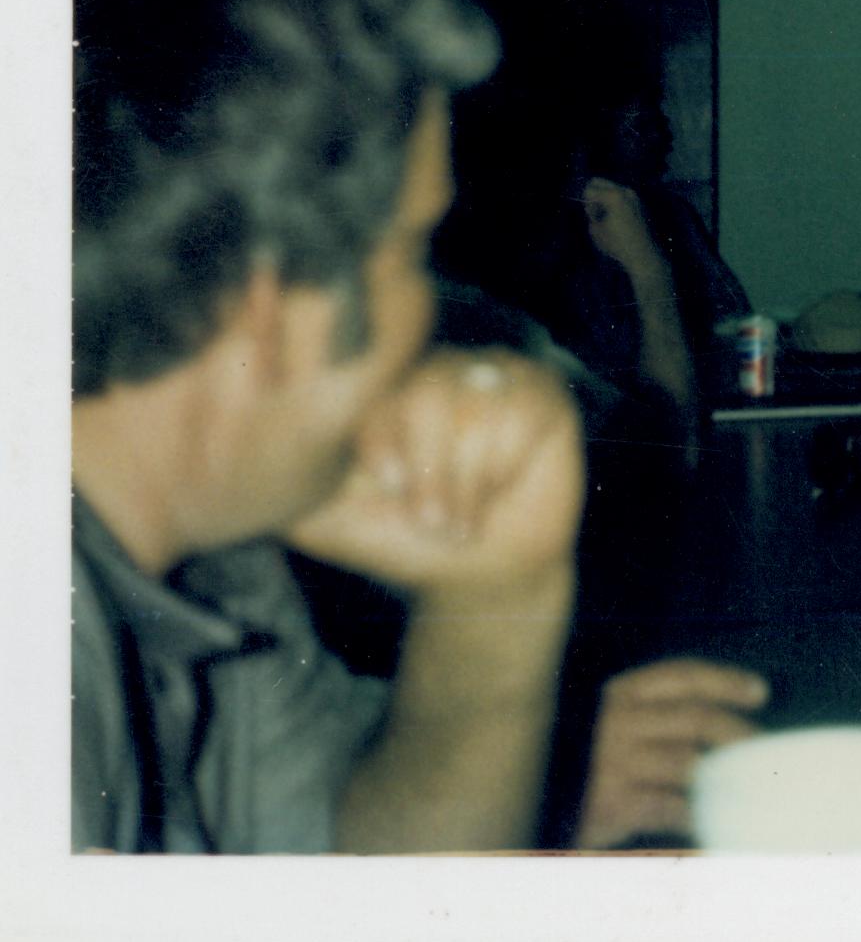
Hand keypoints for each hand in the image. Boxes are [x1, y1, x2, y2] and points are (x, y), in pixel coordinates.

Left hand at [286, 350, 584, 595]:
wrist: (483, 573)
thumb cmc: (408, 543)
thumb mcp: (335, 523)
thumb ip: (290, 495)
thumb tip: (236, 478)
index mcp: (383, 387)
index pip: (376, 389)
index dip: (384, 445)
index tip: (388, 489)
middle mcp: (435, 368)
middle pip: (428, 394)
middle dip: (431, 473)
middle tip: (434, 520)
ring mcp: (493, 374)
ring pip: (478, 406)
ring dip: (469, 482)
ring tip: (466, 516)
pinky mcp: (543, 392)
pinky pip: (523, 413)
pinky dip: (507, 465)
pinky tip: (504, 485)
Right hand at [574, 658, 770, 848]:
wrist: (521, 799)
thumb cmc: (574, 763)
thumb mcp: (603, 723)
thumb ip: (649, 715)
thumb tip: (712, 722)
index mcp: (617, 694)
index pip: (683, 675)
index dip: (726, 680)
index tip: (761, 691)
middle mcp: (617, 722)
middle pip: (697, 718)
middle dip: (739, 733)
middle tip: (763, 749)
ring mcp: (613, 763)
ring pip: (689, 764)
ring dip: (725, 776)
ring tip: (746, 785)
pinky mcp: (610, 805)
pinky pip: (670, 808)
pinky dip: (697, 814)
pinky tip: (711, 818)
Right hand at [582, 177, 665, 275]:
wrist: (643, 254)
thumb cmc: (617, 243)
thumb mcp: (595, 230)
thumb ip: (591, 213)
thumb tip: (593, 207)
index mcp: (613, 195)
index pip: (589, 188)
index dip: (586, 202)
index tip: (590, 215)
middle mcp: (625, 190)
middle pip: (601, 181)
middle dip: (594, 194)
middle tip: (595, 212)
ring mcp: (634, 195)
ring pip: (612, 188)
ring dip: (605, 197)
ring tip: (606, 216)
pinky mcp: (640, 203)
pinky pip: (621, 195)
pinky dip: (615, 201)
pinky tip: (616, 218)